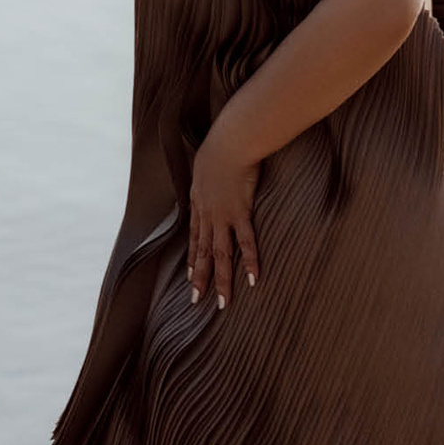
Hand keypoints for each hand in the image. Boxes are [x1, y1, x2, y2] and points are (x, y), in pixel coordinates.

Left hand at [188, 120, 259, 309]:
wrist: (229, 141)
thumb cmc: (221, 143)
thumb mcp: (206, 159)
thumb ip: (208, 171)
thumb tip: (211, 169)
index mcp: (199, 201)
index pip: (195, 236)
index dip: (192, 258)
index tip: (190, 276)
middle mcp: (208, 213)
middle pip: (202, 252)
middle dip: (200, 278)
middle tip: (196, 300)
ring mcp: (223, 215)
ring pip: (220, 254)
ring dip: (221, 280)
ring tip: (222, 302)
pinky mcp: (241, 212)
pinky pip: (246, 242)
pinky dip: (249, 262)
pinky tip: (252, 280)